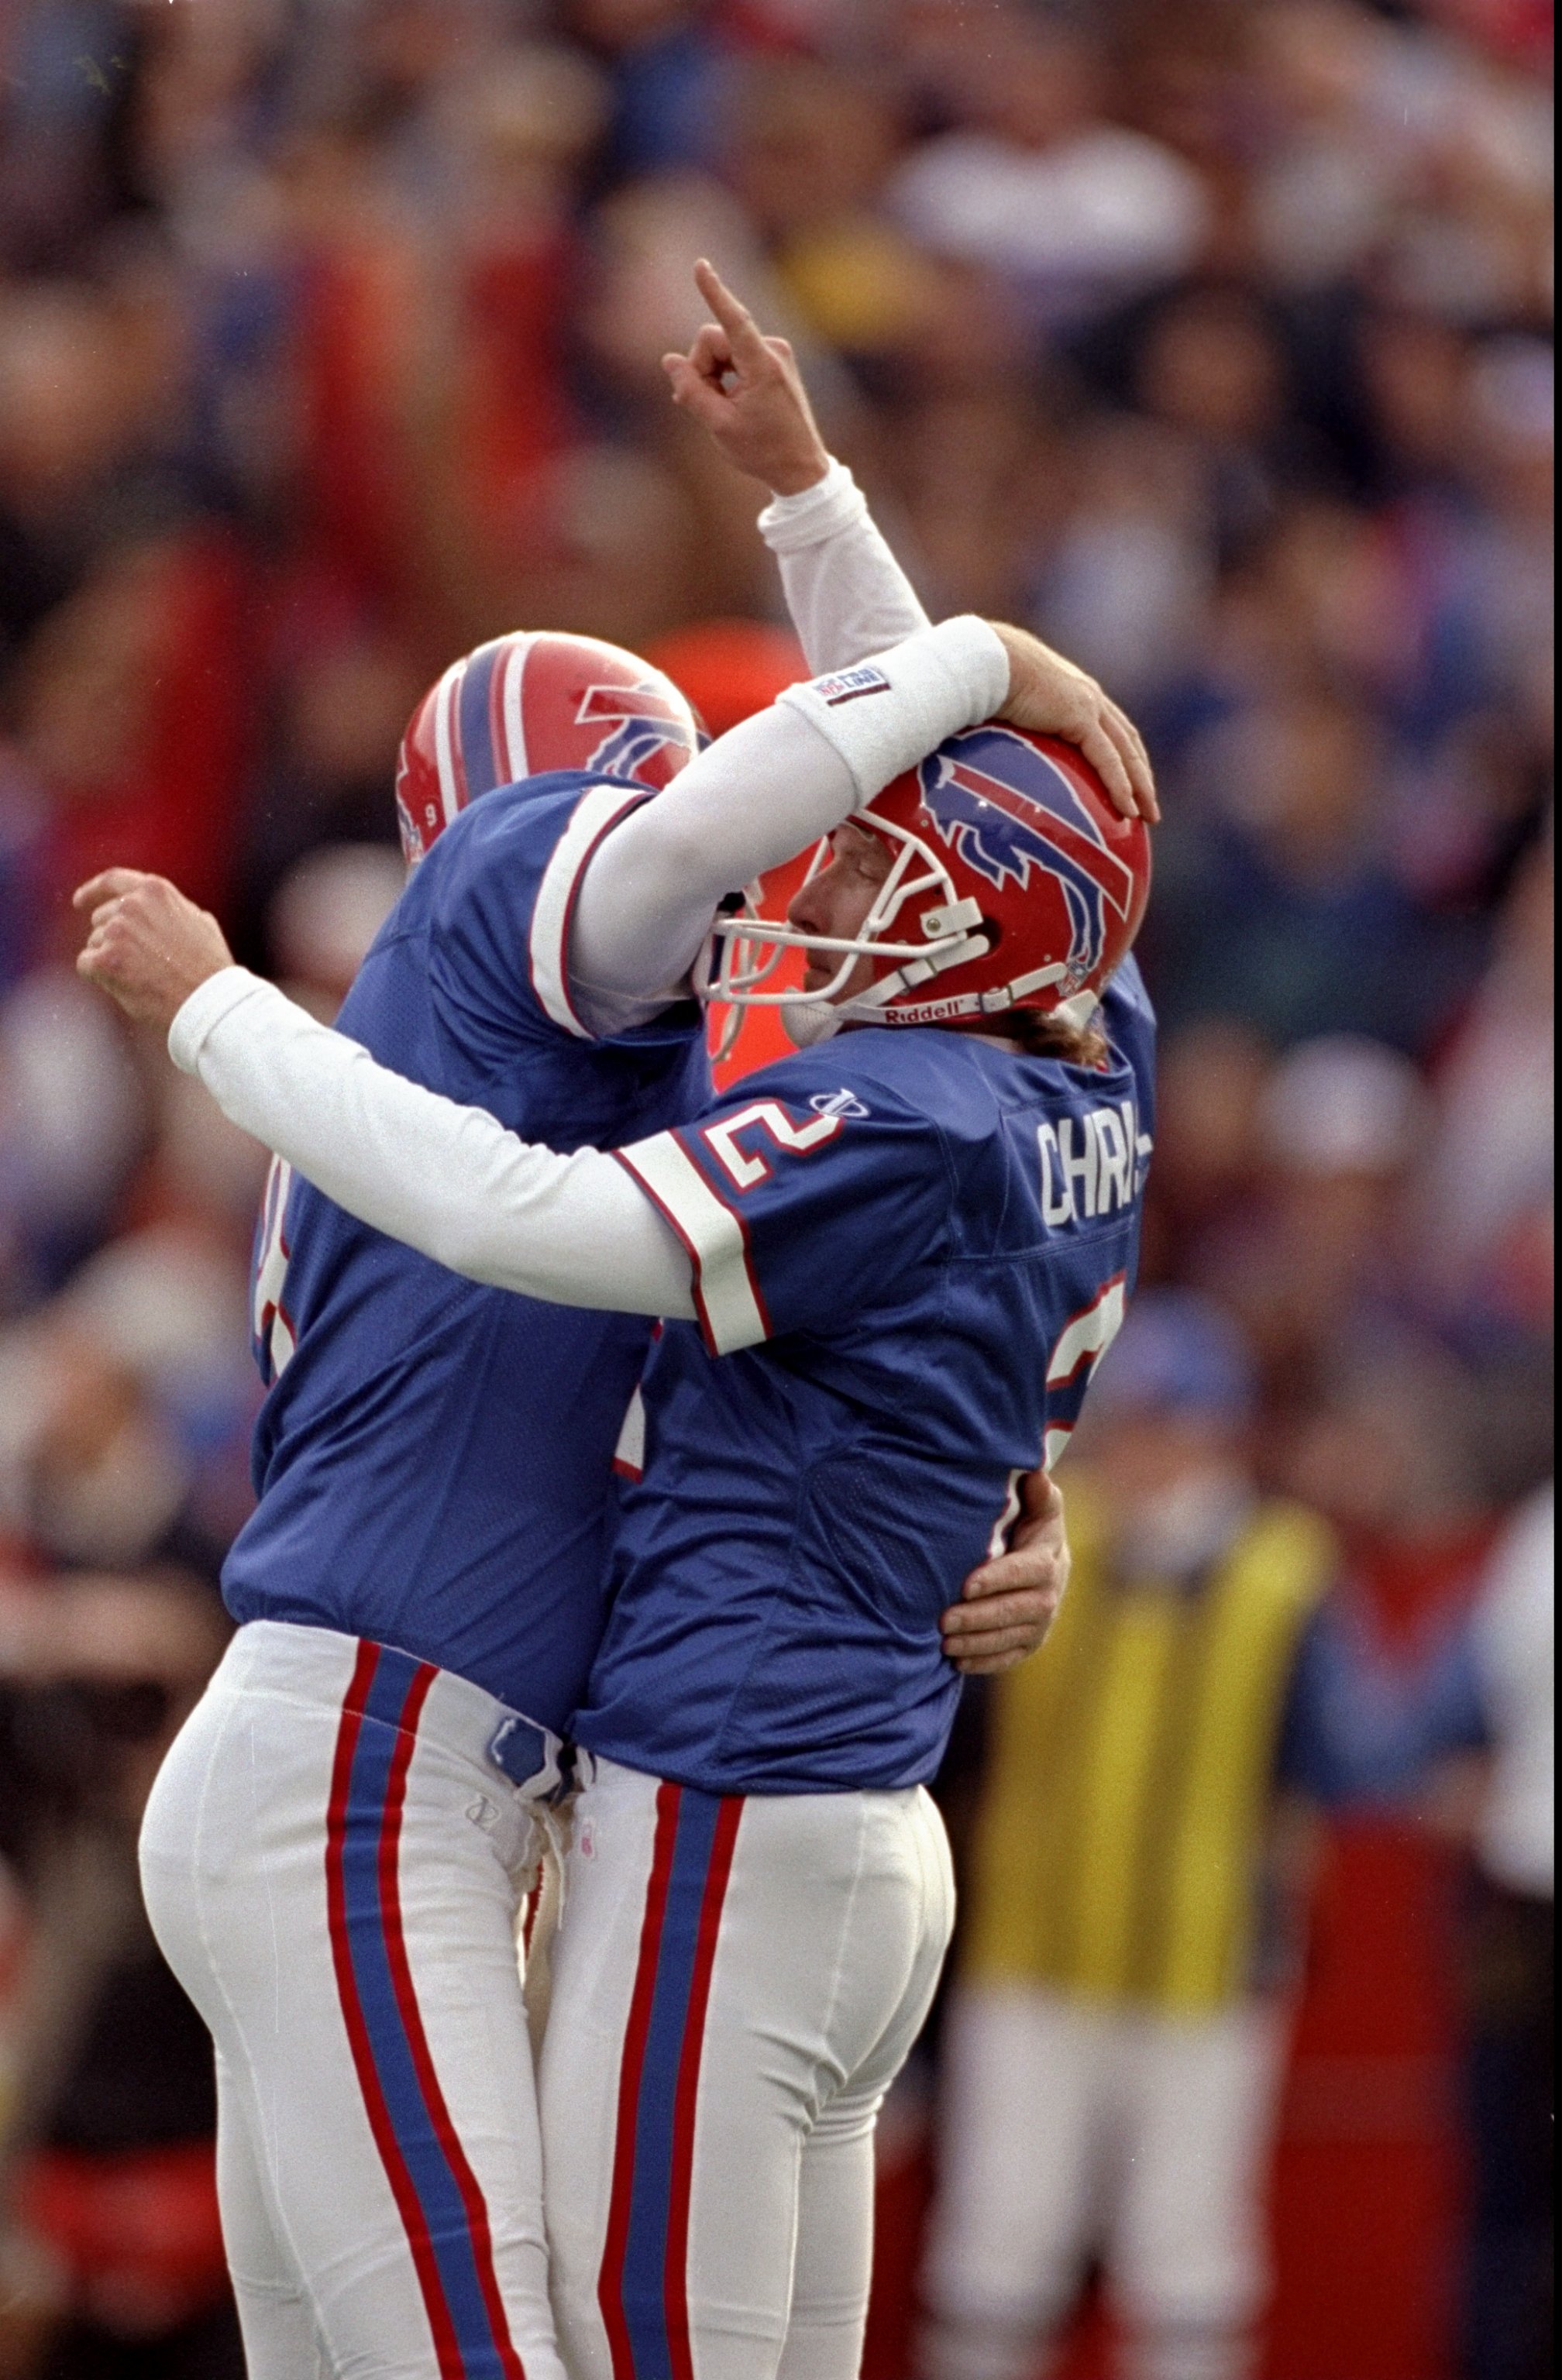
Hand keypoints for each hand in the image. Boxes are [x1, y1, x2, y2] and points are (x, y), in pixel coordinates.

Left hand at [74, 869, 234, 1029]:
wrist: (208, 1001)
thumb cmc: (209, 968)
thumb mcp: (199, 921)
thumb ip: (169, 908)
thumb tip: (152, 909)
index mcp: (155, 891)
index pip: (112, 880)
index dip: (93, 891)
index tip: (79, 901)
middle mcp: (132, 905)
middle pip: (101, 919)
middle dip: (112, 940)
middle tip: (137, 964)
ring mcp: (117, 932)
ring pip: (94, 943)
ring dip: (110, 959)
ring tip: (141, 976)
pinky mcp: (105, 960)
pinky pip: (85, 964)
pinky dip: (99, 977)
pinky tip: (125, 985)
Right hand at [663, 259, 830, 497]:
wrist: (801, 469)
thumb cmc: (763, 451)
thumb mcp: (719, 425)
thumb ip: (691, 391)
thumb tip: (670, 360)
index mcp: (763, 366)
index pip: (733, 321)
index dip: (714, 292)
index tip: (700, 265)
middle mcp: (773, 351)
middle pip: (715, 340)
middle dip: (701, 367)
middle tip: (699, 404)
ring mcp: (775, 354)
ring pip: (723, 349)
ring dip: (711, 375)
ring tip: (717, 409)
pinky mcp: (773, 361)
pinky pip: (736, 358)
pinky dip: (725, 377)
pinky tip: (726, 402)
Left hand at [941, 1469, 1069, 1674]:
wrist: (1033, 1552)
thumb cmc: (1022, 1518)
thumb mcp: (1031, 1501)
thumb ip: (1034, 1491)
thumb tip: (1036, 1474)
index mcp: (1050, 1554)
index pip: (1029, 1570)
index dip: (1000, 1578)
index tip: (966, 1585)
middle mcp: (1052, 1590)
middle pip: (1021, 1610)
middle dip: (981, 1617)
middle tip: (944, 1620)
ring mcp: (1043, 1620)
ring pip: (1015, 1637)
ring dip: (979, 1642)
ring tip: (945, 1643)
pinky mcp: (1032, 1640)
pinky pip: (1012, 1656)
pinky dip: (985, 1662)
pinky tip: (957, 1663)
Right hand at [986, 621, 1158, 822]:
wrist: (987, 661)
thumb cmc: (982, 683)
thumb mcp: (1003, 710)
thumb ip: (1009, 731)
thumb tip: (986, 762)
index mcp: (1074, 694)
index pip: (1110, 728)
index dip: (1123, 756)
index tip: (1131, 783)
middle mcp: (1089, 698)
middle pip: (1127, 742)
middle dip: (1141, 775)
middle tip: (1149, 807)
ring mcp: (1089, 705)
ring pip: (1127, 753)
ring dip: (1140, 786)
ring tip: (1147, 816)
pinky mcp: (1082, 718)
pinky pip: (1108, 760)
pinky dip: (1120, 786)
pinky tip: (1128, 810)